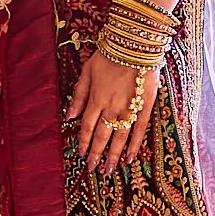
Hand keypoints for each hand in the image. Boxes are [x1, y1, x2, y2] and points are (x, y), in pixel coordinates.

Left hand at [67, 49, 155, 172]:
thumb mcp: (87, 71)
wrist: (134, 45)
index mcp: (96, 99)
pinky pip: (139, 130)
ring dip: (113, 155)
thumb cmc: (109, 54)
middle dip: (97, 154)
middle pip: (102, 136)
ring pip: (119, 137)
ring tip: (109, 170)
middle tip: (93, 169)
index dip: (84, 142)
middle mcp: (111, 108)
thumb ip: (79, 95)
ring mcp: (129, 109)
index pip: (87, 126)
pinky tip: (130, 158)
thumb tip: (69, 116)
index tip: (81, 155)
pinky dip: (135, 145)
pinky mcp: (145, 107)